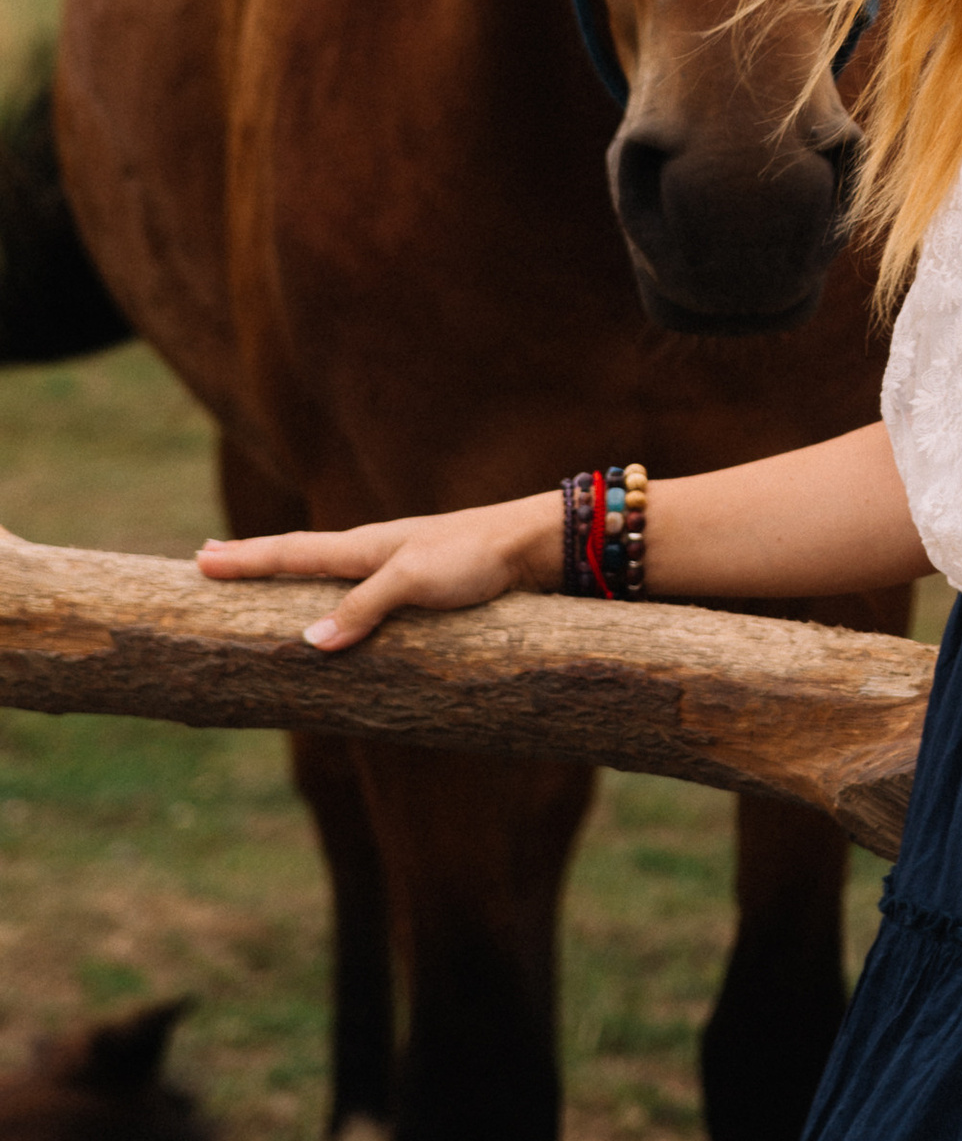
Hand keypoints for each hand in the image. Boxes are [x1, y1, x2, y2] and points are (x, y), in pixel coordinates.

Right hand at [196, 493, 555, 650]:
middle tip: (209, 559)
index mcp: (366, 545)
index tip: (199, 560)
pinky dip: (331, 594)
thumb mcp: (416, 579)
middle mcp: (376, 552)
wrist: (536, 545)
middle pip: (302, 556)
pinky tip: (337, 603)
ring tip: (262, 578)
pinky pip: (362, 591)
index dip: (246, 560)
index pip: (292, 552)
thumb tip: (308, 643)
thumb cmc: (477, 555)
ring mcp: (400, 567)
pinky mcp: (425, 586)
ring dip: (291, 573)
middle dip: (255, 560)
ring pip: (330, 570)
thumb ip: (365, 606)